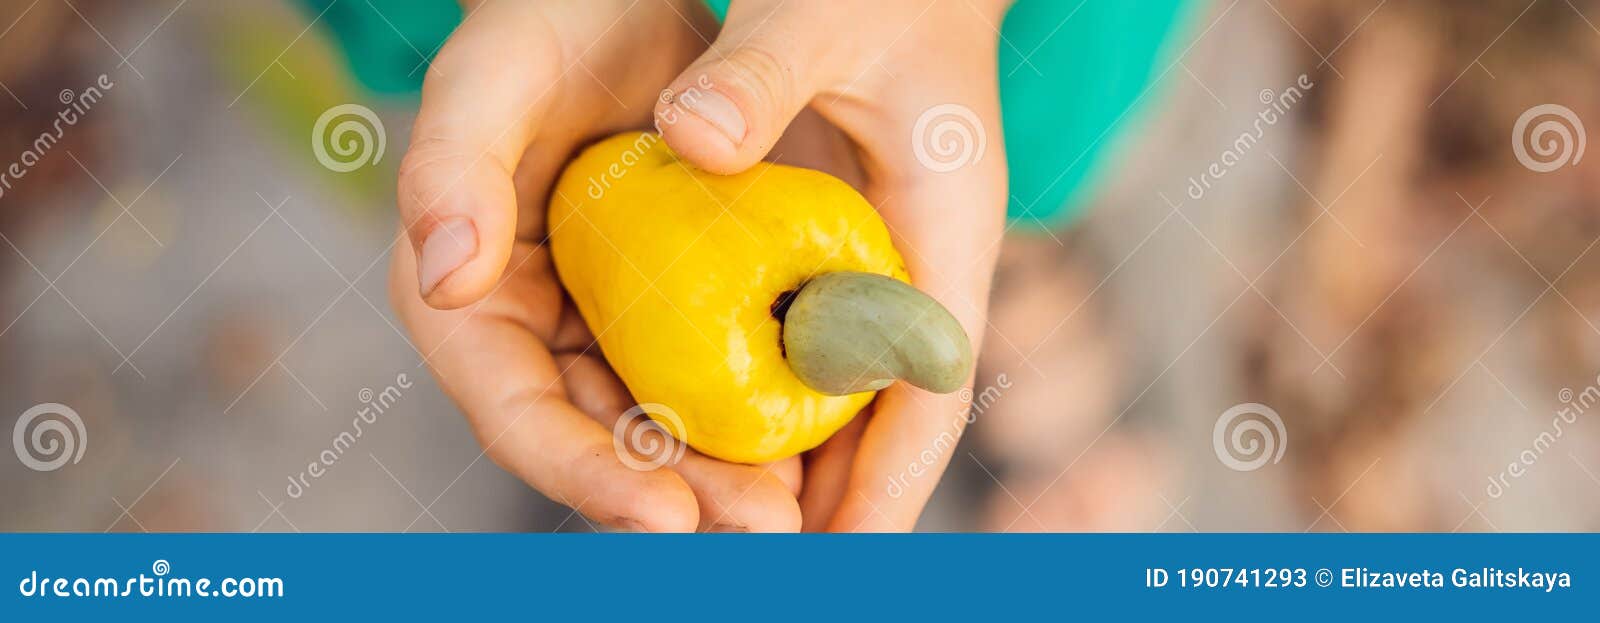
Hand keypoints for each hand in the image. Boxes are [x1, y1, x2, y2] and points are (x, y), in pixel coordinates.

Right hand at [390, 0, 806, 531]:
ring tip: (798, 513)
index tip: (664, 511)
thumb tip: (445, 279)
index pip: (513, 409)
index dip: (581, 471)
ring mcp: (602, 324)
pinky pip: (709, 377)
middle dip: (677, 494)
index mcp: (465, 295)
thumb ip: (452, 164)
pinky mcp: (668, 308)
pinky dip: (755, 413)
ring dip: (725, 476)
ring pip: (660, 426)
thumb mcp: (494, 73)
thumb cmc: (549, 20)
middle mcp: (532, 327)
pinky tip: (817, 446)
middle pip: (599, 440)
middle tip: (764, 529)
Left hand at [652, 0, 1009, 529]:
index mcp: (943, 223)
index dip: (890, 477)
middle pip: (891, 406)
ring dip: (809, 455)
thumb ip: (759, 73)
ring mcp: (892, 252)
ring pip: (854, 381)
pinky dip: (780, 388)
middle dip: (841, 493)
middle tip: (768, 561)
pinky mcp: (852, 238)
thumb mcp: (820, 9)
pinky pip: (819, 335)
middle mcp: (925, 256)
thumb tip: (685, 143)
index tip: (843, 555)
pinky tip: (723, 422)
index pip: (930, 380)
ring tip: (741, 525)